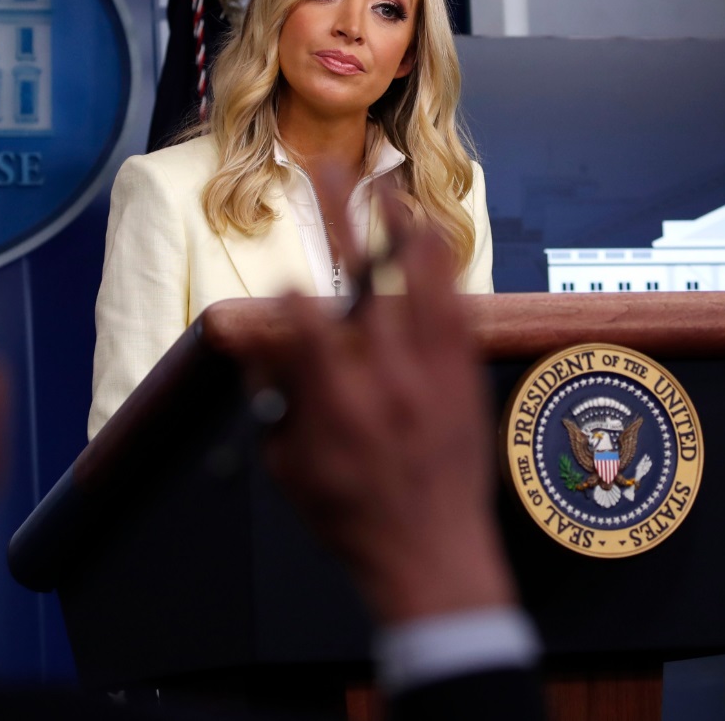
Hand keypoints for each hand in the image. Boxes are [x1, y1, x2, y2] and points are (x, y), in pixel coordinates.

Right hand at [247, 177, 516, 624]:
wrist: (431, 554)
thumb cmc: (352, 517)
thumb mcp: (289, 469)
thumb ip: (273, 403)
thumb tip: (261, 349)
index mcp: (333, 403)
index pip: (304, 321)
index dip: (287, 292)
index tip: (282, 276)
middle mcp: (386, 377)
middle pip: (360, 274)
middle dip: (338, 213)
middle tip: (324, 170)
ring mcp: (432, 373)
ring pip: (419, 278)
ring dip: (400, 225)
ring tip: (386, 183)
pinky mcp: (463, 377)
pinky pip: (457, 306)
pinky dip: (442, 268)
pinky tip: (433, 239)